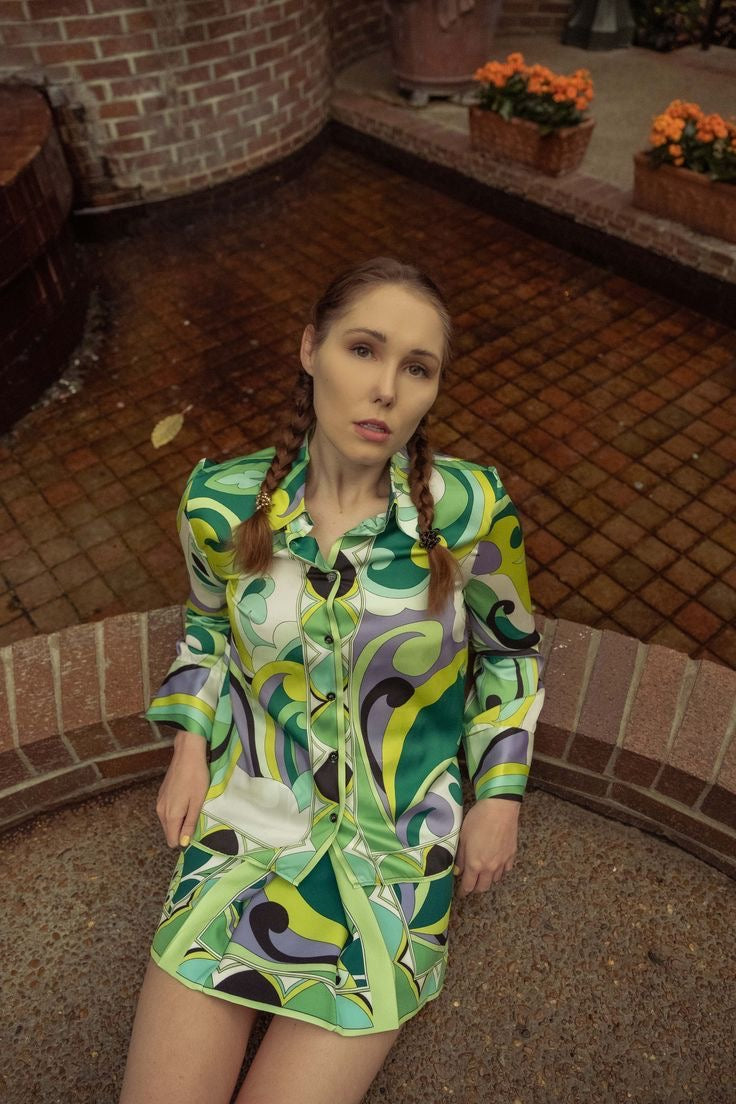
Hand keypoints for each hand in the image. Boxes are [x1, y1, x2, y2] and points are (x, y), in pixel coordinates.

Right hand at [155, 731, 209, 847]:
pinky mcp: (161, 795)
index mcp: (171, 815)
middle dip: (181, 831)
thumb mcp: (197, 802)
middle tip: (196, 819)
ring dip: (179, 820)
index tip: (195, 831)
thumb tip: (183, 843)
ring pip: (168, 822)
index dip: (184, 840)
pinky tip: (186, 800)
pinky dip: (175, 811)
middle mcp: (161, 811)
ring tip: (193, 808)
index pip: (172, 840)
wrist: (187, 755)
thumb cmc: (196, 778)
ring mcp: (159, 802)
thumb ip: (190, 824)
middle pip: (169, 832)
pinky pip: (167, 812)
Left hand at [453, 798, 519, 896]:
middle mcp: (490, 867)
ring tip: (483, 875)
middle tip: (471, 885)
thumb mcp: (463, 837)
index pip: (469, 885)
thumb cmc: (478, 820)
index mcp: (475, 864)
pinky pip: (506, 870)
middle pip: (483, 887)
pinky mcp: (512, 855)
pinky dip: (500, 871)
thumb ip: (461, 857)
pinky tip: (496, 866)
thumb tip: (458, 870)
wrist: (500, 808)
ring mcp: (503, 862)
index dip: (464, 891)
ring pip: (495, 880)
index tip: (461, 894)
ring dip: (488, 880)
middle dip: (476, 888)